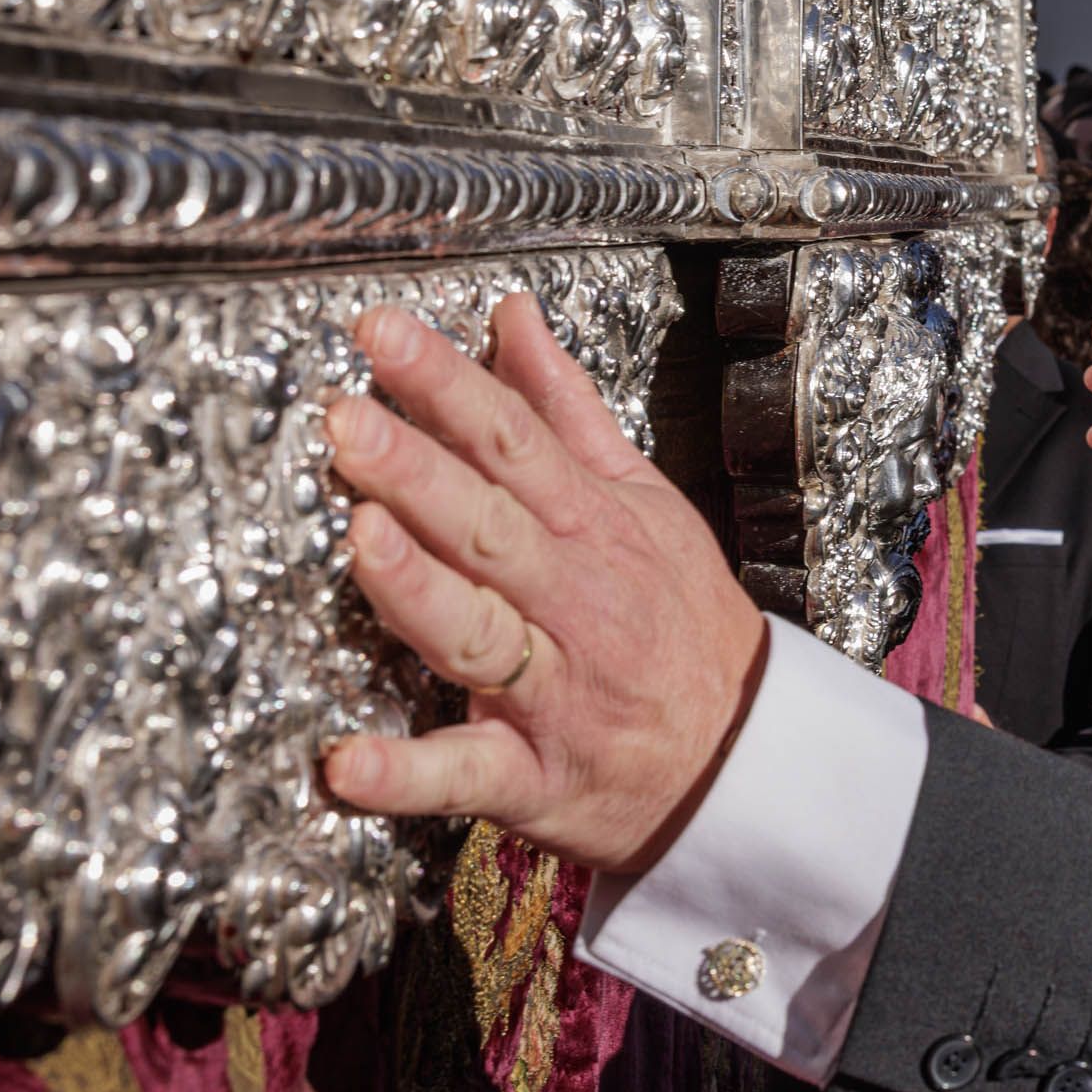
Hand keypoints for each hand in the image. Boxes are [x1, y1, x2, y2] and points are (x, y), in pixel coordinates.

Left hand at [317, 295, 768, 872]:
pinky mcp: (531, 775)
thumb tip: (511, 316)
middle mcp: (571, 599)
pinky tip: (347, 765)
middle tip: (348, 420)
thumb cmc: (679, 618)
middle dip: (418, 471)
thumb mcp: (642, 499)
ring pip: (477, 633)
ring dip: (418, 590)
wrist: (745, 751)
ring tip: (361, 539)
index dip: (446, 383)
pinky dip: (407, 774)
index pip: (512, 439)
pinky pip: (467, 773)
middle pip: (490, 525)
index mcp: (593, 525)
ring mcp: (551, 689)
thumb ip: (565, 409)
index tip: (380, 333)